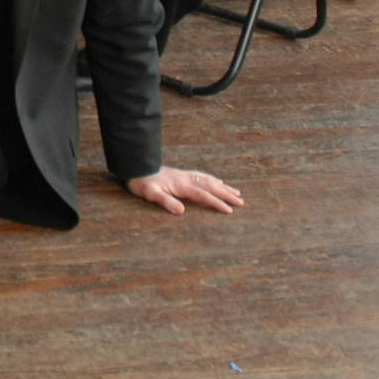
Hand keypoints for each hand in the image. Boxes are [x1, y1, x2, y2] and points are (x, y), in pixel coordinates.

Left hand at [127, 166, 242, 215]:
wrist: (136, 167)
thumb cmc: (142, 183)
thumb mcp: (151, 194)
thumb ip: (166, 201)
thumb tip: (181, 211)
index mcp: (181, 185)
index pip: (203, 194)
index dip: (217, 203)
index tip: (230, 211)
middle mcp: (186, 178)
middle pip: (211, 186)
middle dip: (226, 194)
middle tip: (242, 202)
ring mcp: (185, 175)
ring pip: (209, 180)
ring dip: (223, 187)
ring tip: (236, 192)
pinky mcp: (181, 175)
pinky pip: (202, 176)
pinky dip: (213, 180)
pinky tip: (218, 181)